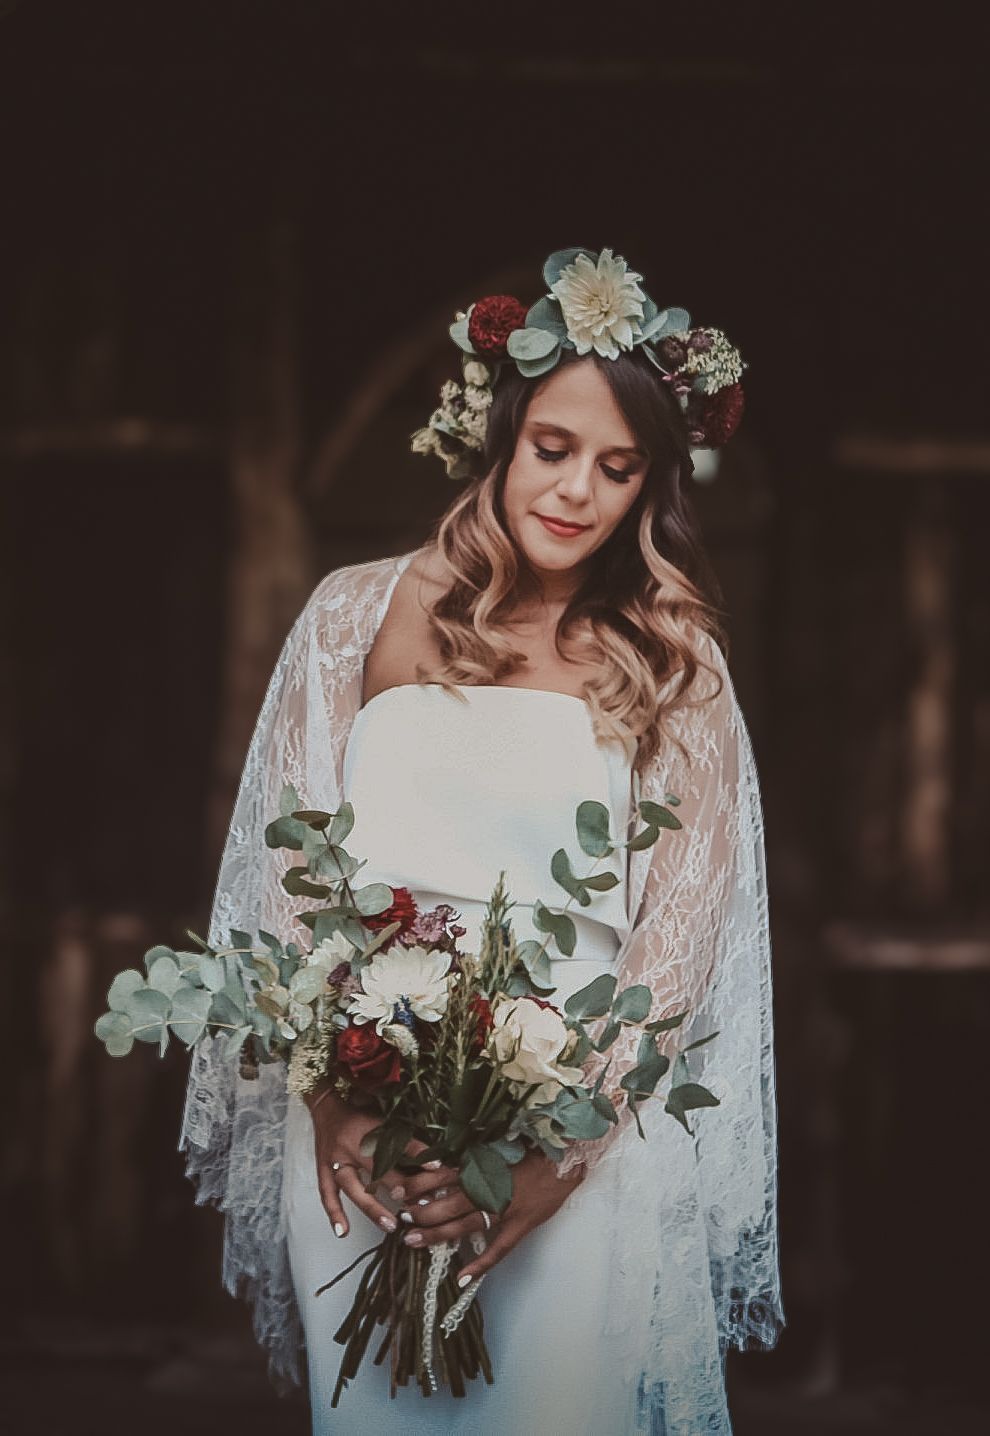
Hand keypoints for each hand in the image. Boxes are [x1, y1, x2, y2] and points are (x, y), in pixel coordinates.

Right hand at [307, 1088, 450, 1237]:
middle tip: (418, 1205)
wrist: (326, 1109)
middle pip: (376, 1168)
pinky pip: (327, 1194)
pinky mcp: (323, 1170)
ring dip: (372, 1207)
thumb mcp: (383, 1120)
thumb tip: (432, 1156)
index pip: (397, 1142)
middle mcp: (352, 1145)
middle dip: (398, 1187)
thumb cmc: (359, 1115)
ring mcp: (335, 1160)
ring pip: (353, 1186)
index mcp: (369, 1129)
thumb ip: (403, 1138)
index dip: (417, 1153)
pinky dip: (334, 1213)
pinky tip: (342, 1231)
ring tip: (391, 1225)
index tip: (436, 1167)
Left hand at [398, 1149, 585, 1281]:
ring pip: (464, 1226)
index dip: (419, 1185)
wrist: (566, 1160)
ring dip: (437, 1235)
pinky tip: (462, 1278)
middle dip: (422, 1213)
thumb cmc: (532, 1150)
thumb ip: (474, 1160)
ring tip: (414, 1242)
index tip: (399, 1191)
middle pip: (448, 1204)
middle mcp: (489, 1188)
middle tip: (402, 1220)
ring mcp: (504, 1210)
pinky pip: (498, 1250)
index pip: (443, 1176)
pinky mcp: (520, 1226)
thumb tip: (443, 1166)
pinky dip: (480, 1266)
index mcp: (483, 1167)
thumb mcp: (499, 1149)